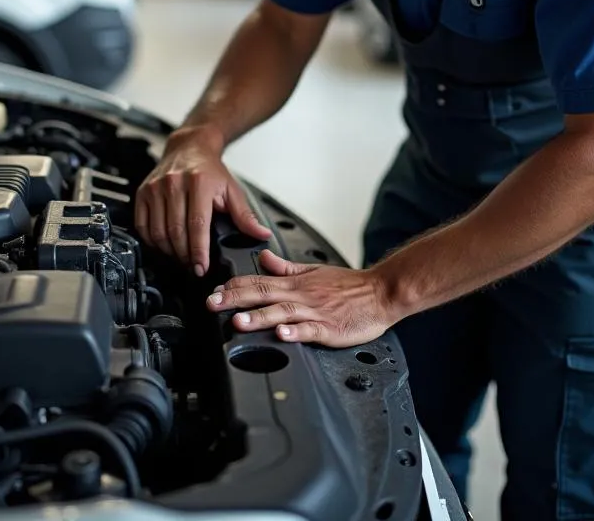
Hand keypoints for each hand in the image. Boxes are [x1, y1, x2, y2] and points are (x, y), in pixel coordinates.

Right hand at [134, 126, 271, 276]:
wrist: (189, 147)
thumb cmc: (210, 170)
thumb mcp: (232, 190)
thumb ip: (245, 216)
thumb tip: (262, 235)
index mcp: (200, 182)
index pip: (197, 225)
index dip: (198, 251)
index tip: (201, 268)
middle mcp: (174, 184)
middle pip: (176, 232)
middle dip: (185, 256)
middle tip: (193, 266)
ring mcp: (156, 188)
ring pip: (158, 232)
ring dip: (169, 252)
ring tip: (181, 257)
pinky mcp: (143, 192)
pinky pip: (142, 226)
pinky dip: (152, 242)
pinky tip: (165, 245)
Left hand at [206, 249, 400, 347]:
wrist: (380, 292)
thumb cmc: (349, 285)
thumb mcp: (314, 270)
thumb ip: (286, 268)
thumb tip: (263, 258)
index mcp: (296, 283)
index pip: (259, 281)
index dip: (235, 286)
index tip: (214, 291)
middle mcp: (302, 296)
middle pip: (263, 295)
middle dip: (235, 300)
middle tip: (212, 304)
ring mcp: (315, 313)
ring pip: (282, 313)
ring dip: (259, 317)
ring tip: (239, 322)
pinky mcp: (330, 329)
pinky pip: (310, 331)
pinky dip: (295, 332)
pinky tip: (282, 335)